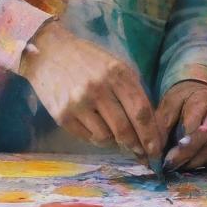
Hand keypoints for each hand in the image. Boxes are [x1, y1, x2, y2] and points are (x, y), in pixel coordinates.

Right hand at [18, 21, 161, 159]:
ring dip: (115, 141)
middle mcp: (98, 89)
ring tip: (116, 135)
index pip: (140, 111)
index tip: (157, 148)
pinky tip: (98, 129)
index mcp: (117, 73)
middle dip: (136, 145)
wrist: (49, 53)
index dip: (151, 134)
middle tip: (142, 152)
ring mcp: (78, 103)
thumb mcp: (116, 65)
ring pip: (105, 137)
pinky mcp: (62, 116)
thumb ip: (131, 90)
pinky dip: (96, 138)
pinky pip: (87, 137)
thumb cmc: (89, 59)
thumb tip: (149, 123)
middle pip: (124, 129)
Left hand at [156, 80, 206, 170]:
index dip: (181, 144)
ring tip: (177, 163)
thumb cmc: (184, 102)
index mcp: (206, 98)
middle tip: (168, 166)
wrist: (205, 98)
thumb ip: (162, 125)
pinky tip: (193, 159)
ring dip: (192, 162)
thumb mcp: (169, 106)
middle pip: (205, 142)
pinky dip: (203, 162)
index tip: (167, 159)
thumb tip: (155, 151)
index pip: (194, 126)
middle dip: (185, 156)